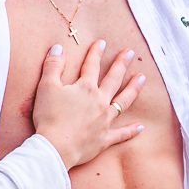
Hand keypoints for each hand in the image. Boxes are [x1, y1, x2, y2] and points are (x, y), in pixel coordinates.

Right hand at [31, 39, 147, 169]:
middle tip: (130, 53)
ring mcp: (105, 120)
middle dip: (121, 65)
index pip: (91, 66)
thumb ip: (53, 66)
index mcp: (85, 88)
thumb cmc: (49, 117)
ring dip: (133, 89)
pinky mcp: (104, 138)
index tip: (102, 42)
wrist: (56, 147)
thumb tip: (58, 48)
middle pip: (113, 79)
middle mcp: (99, 101)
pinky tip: (140, 127)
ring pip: (123, 102)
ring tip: (142, 79)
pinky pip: (121, 133)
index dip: (96, 53)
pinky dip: (131, 131)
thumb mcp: (46, 87)